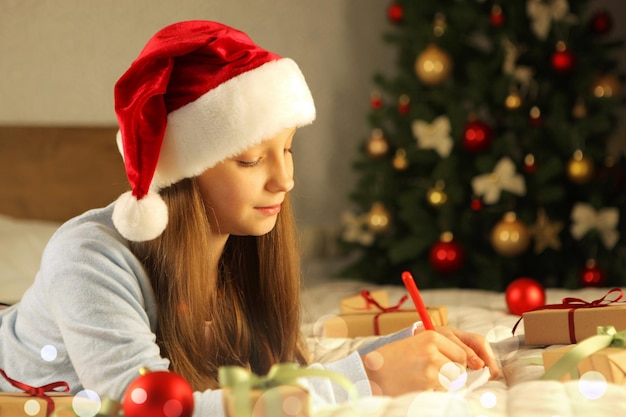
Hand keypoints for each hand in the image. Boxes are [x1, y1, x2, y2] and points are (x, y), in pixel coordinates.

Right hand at [361, 326, 498, 395]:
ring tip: (422, 380)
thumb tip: (470, 363)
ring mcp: (431, 369)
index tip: (451, 369)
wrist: (370, 372)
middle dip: (451, 376)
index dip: (457, 364)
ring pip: (452, 383)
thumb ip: (439, 349)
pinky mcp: (427, 386)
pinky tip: (417, 386)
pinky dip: (432, 393)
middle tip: (432, 376)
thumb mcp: (415, 344)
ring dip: (442, 385)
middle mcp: (434, 351)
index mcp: (432, 337)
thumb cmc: (392, 358)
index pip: (461, 354)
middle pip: (459, 370)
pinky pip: (441, 393)